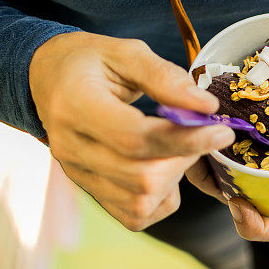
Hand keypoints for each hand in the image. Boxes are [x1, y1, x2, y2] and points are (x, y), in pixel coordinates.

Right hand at [29, 31, 234, 230]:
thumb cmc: (90, 61)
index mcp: (76, 106)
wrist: (47, 78)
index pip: (135, 138)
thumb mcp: (126, 52)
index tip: (222, 130)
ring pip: (140, 202)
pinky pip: (134, 215)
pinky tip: (164, 166)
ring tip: (178, 146)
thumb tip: (207, 107)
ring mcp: (77, 176)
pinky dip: (161, 197)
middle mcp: (71, 149)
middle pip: (141, 177)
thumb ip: (165, 77)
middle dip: (185, 158)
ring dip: (175, 177)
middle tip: (199, 132)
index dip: (185, 139)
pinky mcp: (89, 191)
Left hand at [185, 72, 268, 241]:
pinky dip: (213, 132)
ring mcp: (268, 152)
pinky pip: (228, 137)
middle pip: (243, 201)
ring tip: (196, 138)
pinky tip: (205, 114)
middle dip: (217, 190)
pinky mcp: (257, 124)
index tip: (240, 206)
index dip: (258, 226)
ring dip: (207, 161)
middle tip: (201, 164)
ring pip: (228, 170)